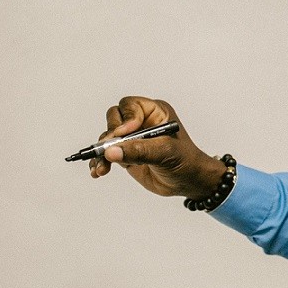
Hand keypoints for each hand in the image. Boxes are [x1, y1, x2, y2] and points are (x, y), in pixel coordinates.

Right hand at [89, 96, 224, 198]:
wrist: (189, 182)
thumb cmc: (186, 162)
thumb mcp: (165, 153)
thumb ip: (139, 151)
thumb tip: (111, 151)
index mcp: (155, 113)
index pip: (130, 106)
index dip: (125, 119)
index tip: (124, 134)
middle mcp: (142, 122)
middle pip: (114, 119)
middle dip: (110, 136)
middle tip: (109, 151)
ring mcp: (132, 138)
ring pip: (107, 138)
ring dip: (101, 153)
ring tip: (102, 168)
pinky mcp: (126, 154)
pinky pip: (106, 154)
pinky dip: (100, 162)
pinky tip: (98, 171)